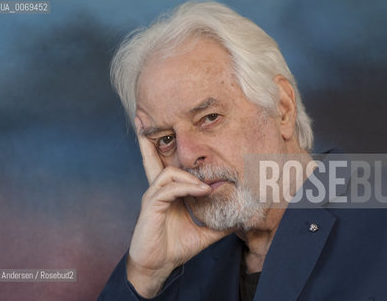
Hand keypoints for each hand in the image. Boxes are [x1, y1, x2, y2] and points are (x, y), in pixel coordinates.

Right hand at [126, 116, 229, 297]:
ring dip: (189, 176)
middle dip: (150, 141)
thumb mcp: (205, 233)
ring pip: (168, 173)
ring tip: (207, 187)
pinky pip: (168, 188)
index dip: (167, 151)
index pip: (168, 166)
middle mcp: (158, 190)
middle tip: (146, 120)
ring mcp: (153, 197)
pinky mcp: (151, 206)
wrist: (158, 267)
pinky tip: (201, 191)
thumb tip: (240, 218)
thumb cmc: (177, 247)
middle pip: (153, 160)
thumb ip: (219, 223)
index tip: (174, 134)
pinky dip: (186, 187)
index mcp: (168, 193)